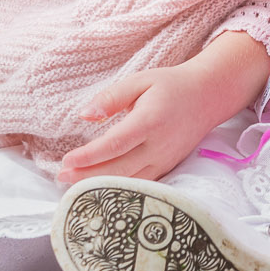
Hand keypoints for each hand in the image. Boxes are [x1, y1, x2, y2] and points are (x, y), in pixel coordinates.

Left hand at [59, 31, 269, 181]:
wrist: (208, 96)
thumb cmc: (171, 86)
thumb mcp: (140, 81)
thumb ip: (111, 97)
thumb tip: (85, 115)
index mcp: (150, 121)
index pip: (115, 144)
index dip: (89, 156)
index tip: (66, 160)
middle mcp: (159, 145)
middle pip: (119, 169)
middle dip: (87, 176)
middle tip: (61, 178)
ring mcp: (165, 159)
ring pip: (130, 182)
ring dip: (101, 187)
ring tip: (74, 186)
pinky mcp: (168, 167)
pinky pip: (142, 184)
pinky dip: (120, 189)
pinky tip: (102, 189)